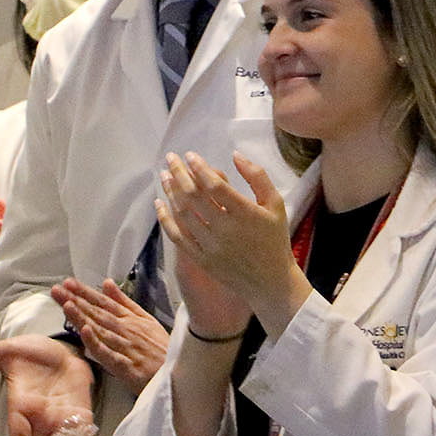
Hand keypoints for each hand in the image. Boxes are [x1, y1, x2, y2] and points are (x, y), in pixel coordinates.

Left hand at [51, 278, 169, 394]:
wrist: (179, 374)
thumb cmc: (161, 348)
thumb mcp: (146, 319)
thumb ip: (124, 302)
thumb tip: (107, 283)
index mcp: (130, 319)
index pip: (104, 303)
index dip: (85, 293)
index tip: (69, 283)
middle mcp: (126, 330)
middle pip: (98, 313)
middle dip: (77, 300)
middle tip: (58, 289)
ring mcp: (126, 347)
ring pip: (101, 330)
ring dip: (83, 316)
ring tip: (67, 304)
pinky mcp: (127, 366)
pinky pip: (109, 353)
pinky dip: (98, 342)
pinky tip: (85, 332)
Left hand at [156, 152, 308, 330]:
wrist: (270, 281)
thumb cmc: (274, 239)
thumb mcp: (276, 204)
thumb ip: (257, 177)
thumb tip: (235, 155)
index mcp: (245, 214)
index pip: (215, 186)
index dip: (200, 168)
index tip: (190, 155)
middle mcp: (225, 230)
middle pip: (194, 196)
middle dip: (179, 174)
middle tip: (171, 158)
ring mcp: (211, 246)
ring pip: (183, 214)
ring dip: (171, 192)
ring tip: (164, 175)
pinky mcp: (201, 259)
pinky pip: (178, 236)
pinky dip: (166, 219)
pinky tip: (159, 204)